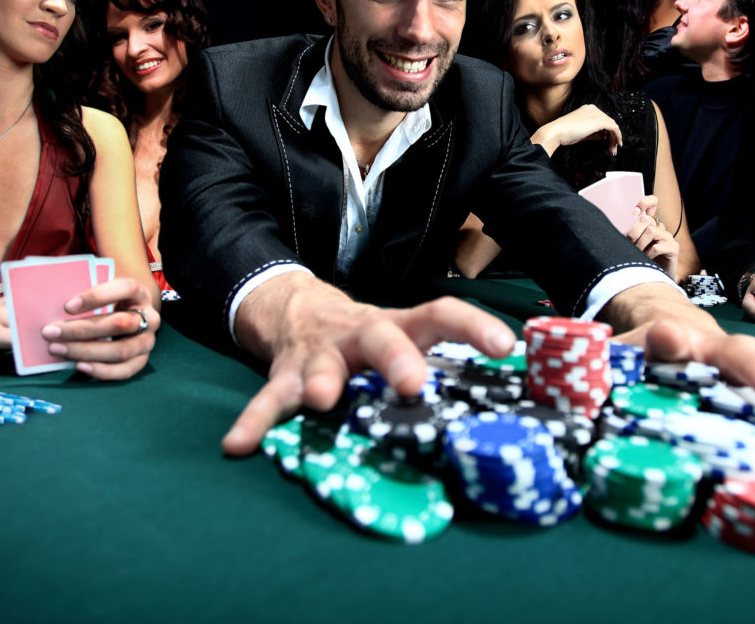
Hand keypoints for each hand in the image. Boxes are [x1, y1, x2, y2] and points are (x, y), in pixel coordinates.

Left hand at [41, 277, 158, 379]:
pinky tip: (79, 366)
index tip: (67, 306)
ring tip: (57, 349)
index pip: (124, 289)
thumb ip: (84, 290)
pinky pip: (125, 370)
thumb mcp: (103, 292)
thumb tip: (50, 299)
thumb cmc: (109, 302)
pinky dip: (101, 370)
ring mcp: (148, 341)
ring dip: (86, 351)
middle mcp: (149, 317)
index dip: (97, 296)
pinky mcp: (142, 361)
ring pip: (121, 350)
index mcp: (140, 293)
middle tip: (50, 332)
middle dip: (82, 329)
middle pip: (120, 323)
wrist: (131, 317)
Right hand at [223, 274, 516, 455]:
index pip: (439, 313)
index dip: (472, 326)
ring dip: (322, 382)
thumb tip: (515, 396)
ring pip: (321, 366)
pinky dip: (254, 421)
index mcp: (397, 325)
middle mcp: (359, 335)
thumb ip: (446, 363)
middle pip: (380, 337)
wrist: (298, 309)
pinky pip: (268, 400)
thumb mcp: (404, 337)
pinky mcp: (283, 376)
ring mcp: (318, 355)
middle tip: (415, 383)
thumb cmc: (370, 338)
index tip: (505, 345)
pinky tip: (239, 445)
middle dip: (396, 357)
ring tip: (322, 401)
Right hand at [531, 104, 622, 155]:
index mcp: (588, 109)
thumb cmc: (565, 134)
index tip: (609, 143)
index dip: (607, 132)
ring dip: (614, 138)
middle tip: (613, 148)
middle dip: (612, 136)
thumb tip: (603, 136)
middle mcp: (593, 109)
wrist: (556, 132)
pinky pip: (613, 128)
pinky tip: (616, 144)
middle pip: (609, 122)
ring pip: (612, 125)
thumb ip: (593, 133)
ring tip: (613, 150)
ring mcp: (596, 113)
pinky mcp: (599, 120)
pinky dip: (617, 136)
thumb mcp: (582, 132)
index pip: (603, 120)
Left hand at [627, 196, 678, 279]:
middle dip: (634, 232)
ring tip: (636, 254)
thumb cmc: (642, 261)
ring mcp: (668, 237)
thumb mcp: (633, 247)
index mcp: (650, 225)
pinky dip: (647, 254)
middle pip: (646, 220)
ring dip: (639, 244)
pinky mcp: (673, 248)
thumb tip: (614, 233)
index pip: (652, 203)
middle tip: (629, 244)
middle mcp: (660, 228)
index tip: (634, 212)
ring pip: (651, 231)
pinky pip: (657, 247)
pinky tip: (645, 260)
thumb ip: (628, 237)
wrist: (657, 279)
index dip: (644, 203)